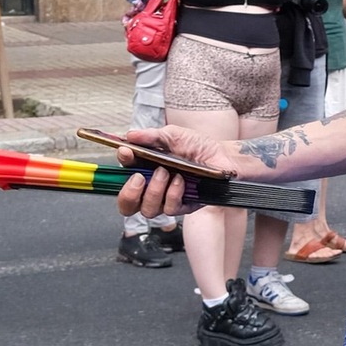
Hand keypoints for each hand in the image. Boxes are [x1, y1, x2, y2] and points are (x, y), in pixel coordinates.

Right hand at [114, 124, 254, 219]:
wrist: (224, 155)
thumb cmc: (198, 146)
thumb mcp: (174, 135)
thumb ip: (152, 136)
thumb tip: (130, 135)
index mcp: (146, 169)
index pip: (122, 177)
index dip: (121, 168)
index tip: (127, 153)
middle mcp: (153, 187)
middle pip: (127, 205)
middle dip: (128, 194)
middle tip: (139, 178)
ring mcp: (167, 199)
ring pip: (148, 210)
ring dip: (154, 191)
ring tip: (166, 173)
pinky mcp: (184, 206)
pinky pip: (171, 209)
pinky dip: (173, 194)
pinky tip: (181, 180)